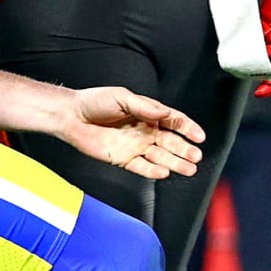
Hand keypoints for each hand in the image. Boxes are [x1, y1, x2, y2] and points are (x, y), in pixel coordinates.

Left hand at [56, 86, 205, 178]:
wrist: (71, 117)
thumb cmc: (96, 102)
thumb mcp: (122, 97)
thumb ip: (144, 107)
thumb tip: (163, 113)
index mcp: (149, 113)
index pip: (174, 121)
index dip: (188, 128)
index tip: (200, 136)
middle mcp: (145, 130)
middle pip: (171, 142)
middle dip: (185, 149)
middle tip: (197, 157)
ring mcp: (136, 146)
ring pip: (160, 156)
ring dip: (175, 162)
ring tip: (190, 169)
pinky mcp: (123, 159)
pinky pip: (141, 167)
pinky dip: (153, 171)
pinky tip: (164, 173)